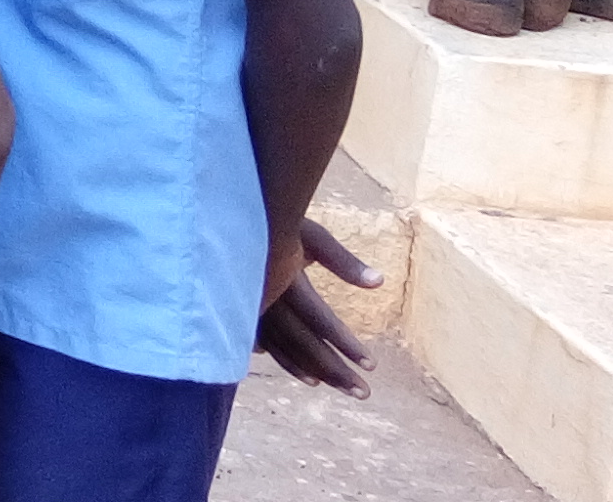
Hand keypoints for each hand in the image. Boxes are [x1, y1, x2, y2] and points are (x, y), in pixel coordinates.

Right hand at [254, 218, 379, 393]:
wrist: (233, 219)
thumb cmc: (278, 222)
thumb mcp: (313, 236)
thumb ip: (344, 262)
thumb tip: (379, 281)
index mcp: (287, 281)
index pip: (320, 320)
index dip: (345, 344)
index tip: (371, 365)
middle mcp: (269, 299)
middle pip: (304, 343)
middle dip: (334, 370)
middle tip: (362, 392)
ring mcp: (253, 308)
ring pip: (285, 348)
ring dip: (313, 371)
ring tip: (337, 387)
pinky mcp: (246, 311)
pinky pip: (267, 343)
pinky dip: (285, 360)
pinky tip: (302, 374)